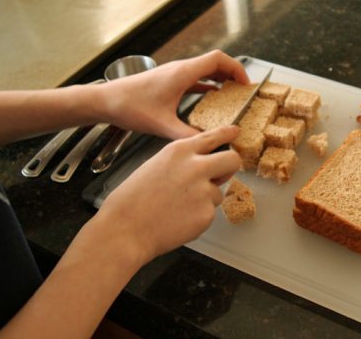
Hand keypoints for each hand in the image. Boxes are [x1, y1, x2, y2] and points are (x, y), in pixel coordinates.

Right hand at [95, 125, 240, 264]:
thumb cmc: (132, 200)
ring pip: (218, 192)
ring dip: (205, 200)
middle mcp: (196, 167)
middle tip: (220, 176)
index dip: (227, 134)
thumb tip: (202, 166)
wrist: (124, 230)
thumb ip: (182, 162)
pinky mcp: (206, 213)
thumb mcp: (155, 165)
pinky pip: (209, 213)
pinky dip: (198, 218)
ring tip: (177, 207)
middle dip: (229, 168)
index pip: (212, 136)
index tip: (236, 132)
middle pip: (231, 160)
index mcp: (179, 151)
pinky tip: (178, 220)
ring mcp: (204, 190)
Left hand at [98, 50, 249, 139]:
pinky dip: (207, 85)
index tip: (246, 84)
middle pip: (214, 63)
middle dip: (232, 74)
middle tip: (243, 91)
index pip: (218, 59)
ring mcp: (174, 74)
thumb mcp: (162, 125)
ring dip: (220, 79)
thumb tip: (210, 144)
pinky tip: (211, 99)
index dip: (237, 68)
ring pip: (204, 70)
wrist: (106, 101)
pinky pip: (194, 78)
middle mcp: (180, 69)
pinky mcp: (168, 81)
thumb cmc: (130, 107)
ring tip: (232, 95)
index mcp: (182, 73)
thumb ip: (188, 136)